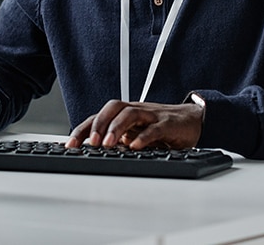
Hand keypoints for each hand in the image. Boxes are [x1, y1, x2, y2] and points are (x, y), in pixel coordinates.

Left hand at [65, 99, 203, 149]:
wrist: (193, 119)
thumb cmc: (161, 127)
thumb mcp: (136, 134)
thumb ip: (118, 141)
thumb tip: (93, 154)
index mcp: (125, 115)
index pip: (99, 117)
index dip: (82, 129)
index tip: (70, 145)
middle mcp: (136, 111)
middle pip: (112, 108)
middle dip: (98, 125)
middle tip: (90, 143)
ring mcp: (152, 115)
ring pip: (130, 114)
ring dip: (116, 128)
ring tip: (108, 144)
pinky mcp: (168, 124)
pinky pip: (154, 128)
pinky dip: (144, 137)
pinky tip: (135, 147)